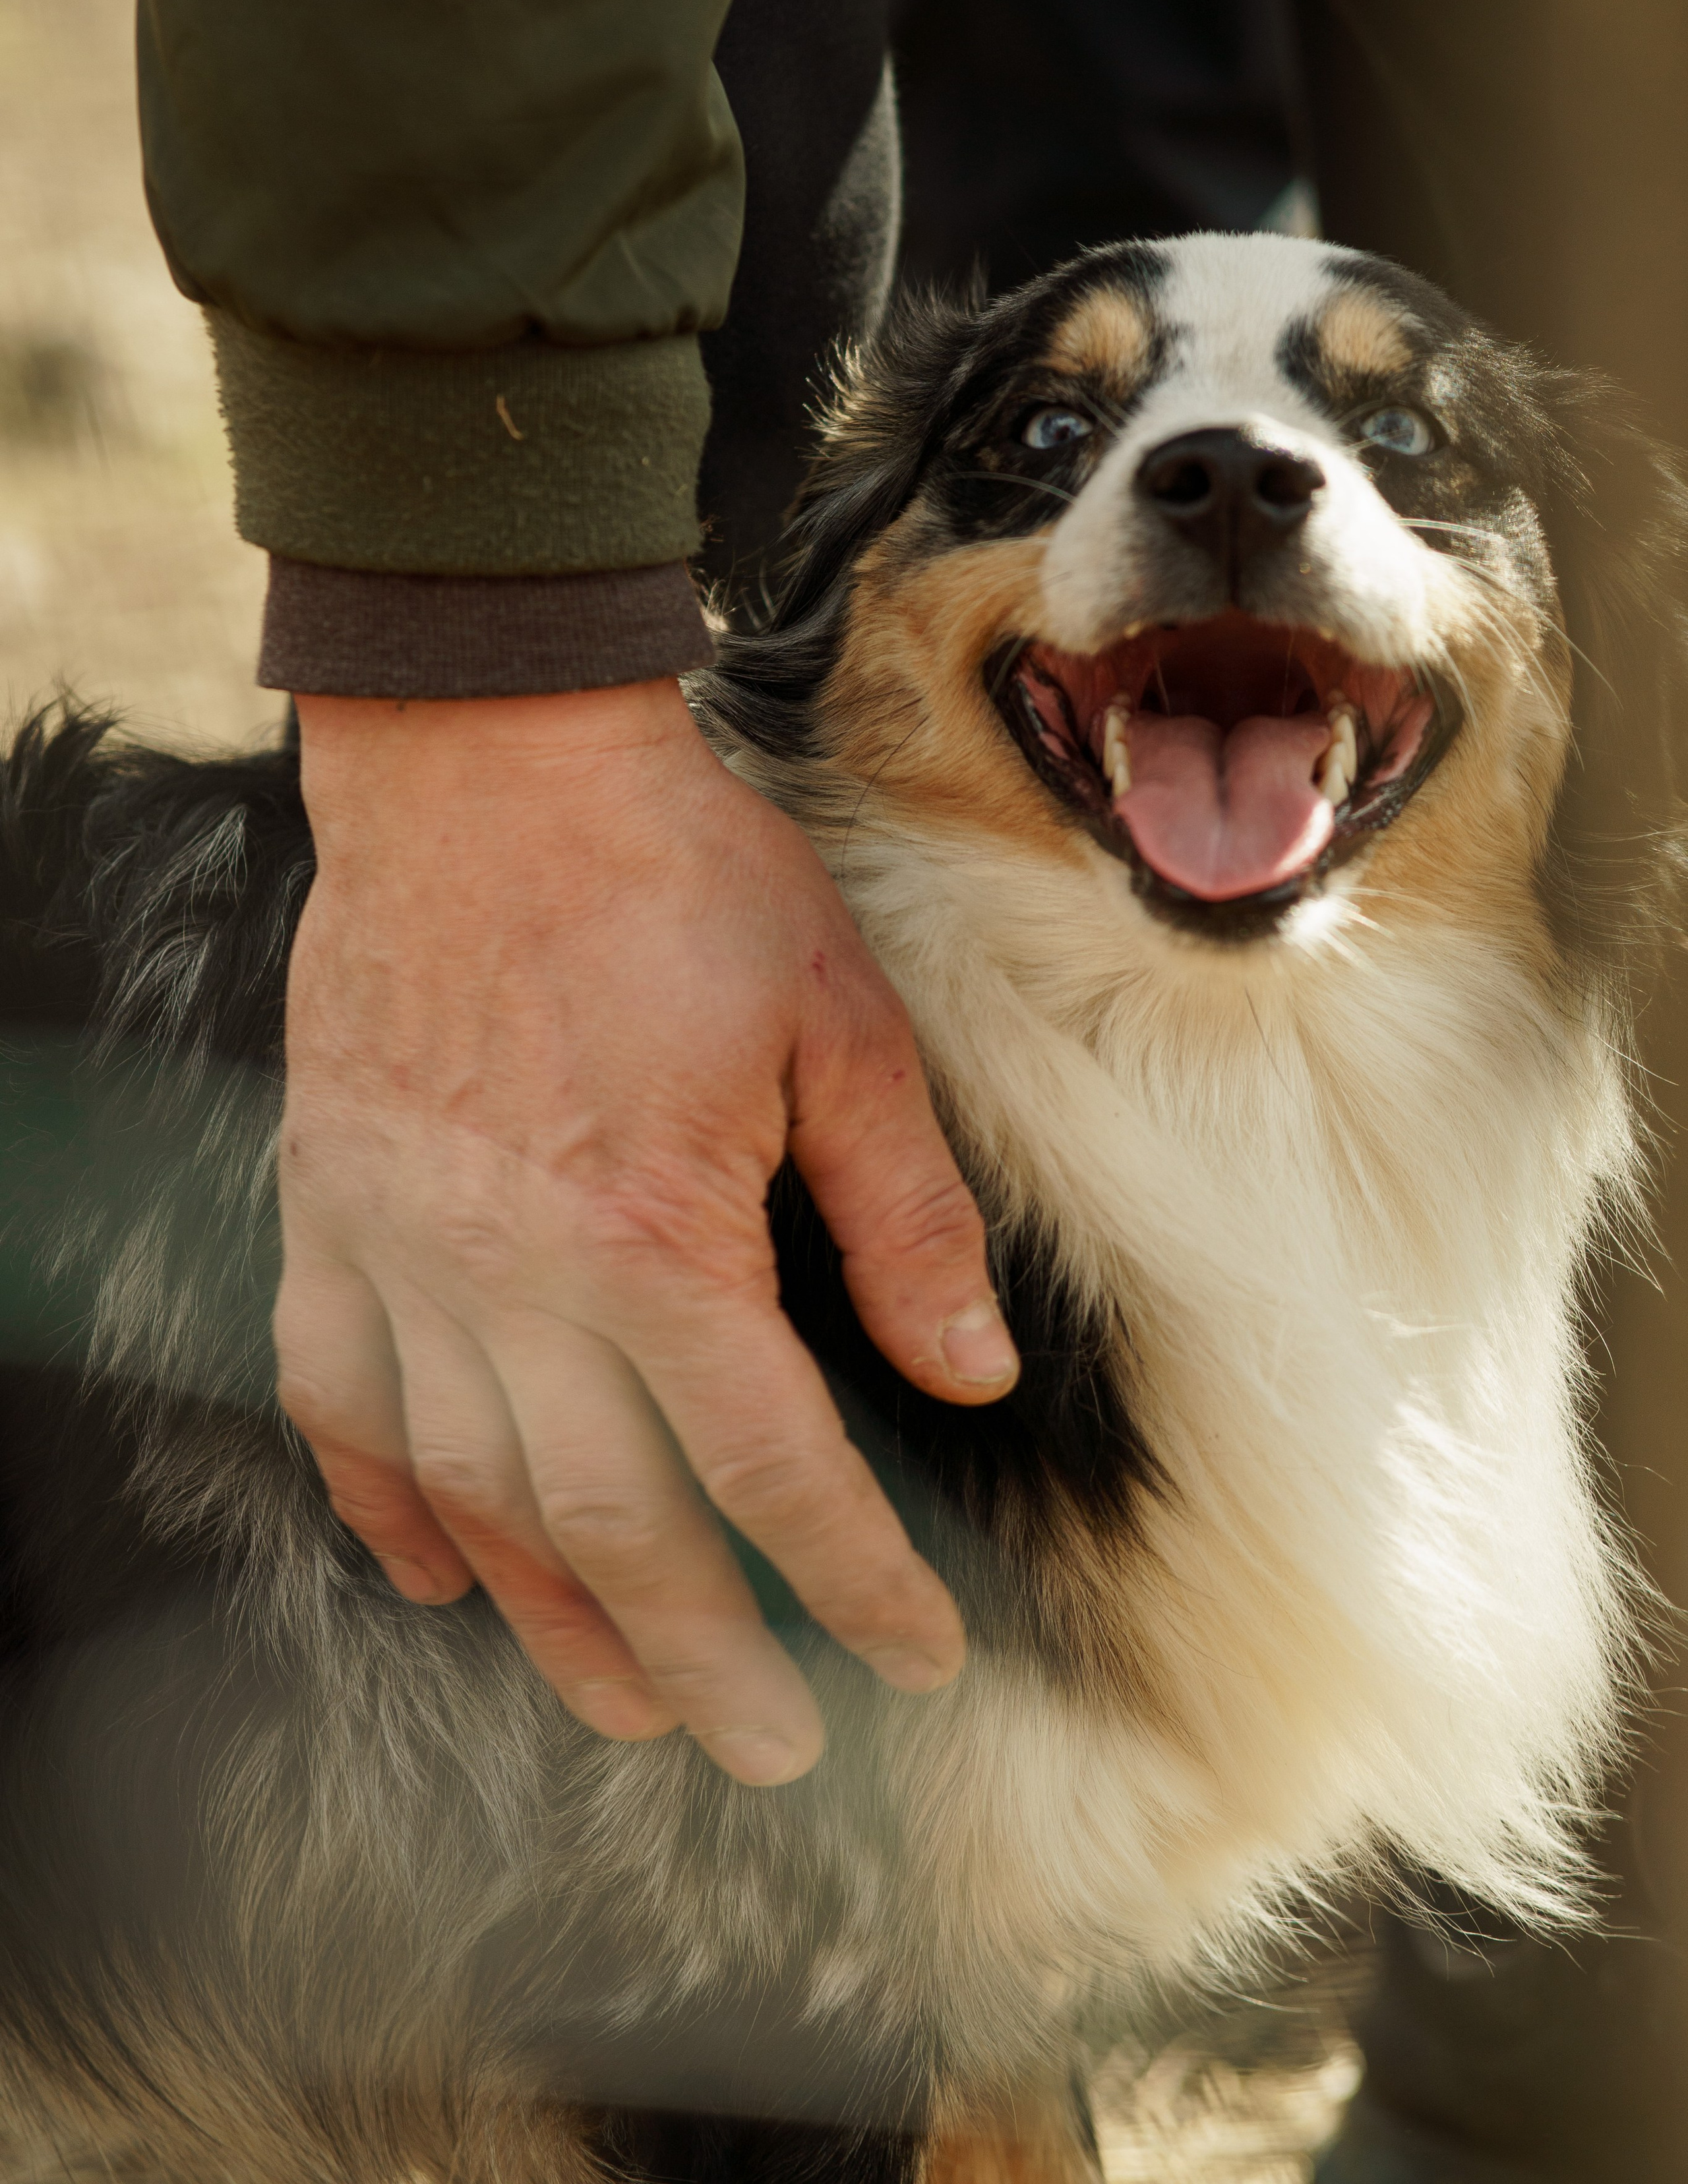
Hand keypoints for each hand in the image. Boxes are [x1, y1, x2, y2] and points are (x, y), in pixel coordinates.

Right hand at [275, 679, 1016, 1783]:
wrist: (491, 761)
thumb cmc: (683, 876)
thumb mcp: (842, 1023)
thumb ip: (903, 1212)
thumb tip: (968, 1370)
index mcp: (658, 1229)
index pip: (771, 1464)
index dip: (854, 1578)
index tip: (915, 1654)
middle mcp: (515, 1268)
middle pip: (611, 1522)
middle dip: (701, 1656)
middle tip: (771, 1747)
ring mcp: (404, 1244)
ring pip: (468, 1491)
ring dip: (545, 1615)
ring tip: (620, 1702)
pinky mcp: (330, 1205)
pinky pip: (334, 1395)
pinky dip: (378, 1501)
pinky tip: (430, 1574)